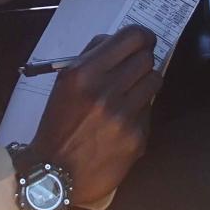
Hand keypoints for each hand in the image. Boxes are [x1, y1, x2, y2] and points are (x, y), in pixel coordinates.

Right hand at [31, 26, 161, 205]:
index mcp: (85, 73)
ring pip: (155, 80)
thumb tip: (117, 40)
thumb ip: (90, 56)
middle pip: (147, 58)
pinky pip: (149, 110)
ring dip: (145, 83)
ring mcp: (124, 116)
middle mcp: (106, 92)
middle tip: (134, 69)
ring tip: (131, 93)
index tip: (143, 41)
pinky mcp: (137, 138)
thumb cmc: (58, 124)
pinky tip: (123, 121)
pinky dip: (139, 111)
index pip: (132, 38)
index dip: (142, 36)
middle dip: (142, 60)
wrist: (54, 173)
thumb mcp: (64, 83)